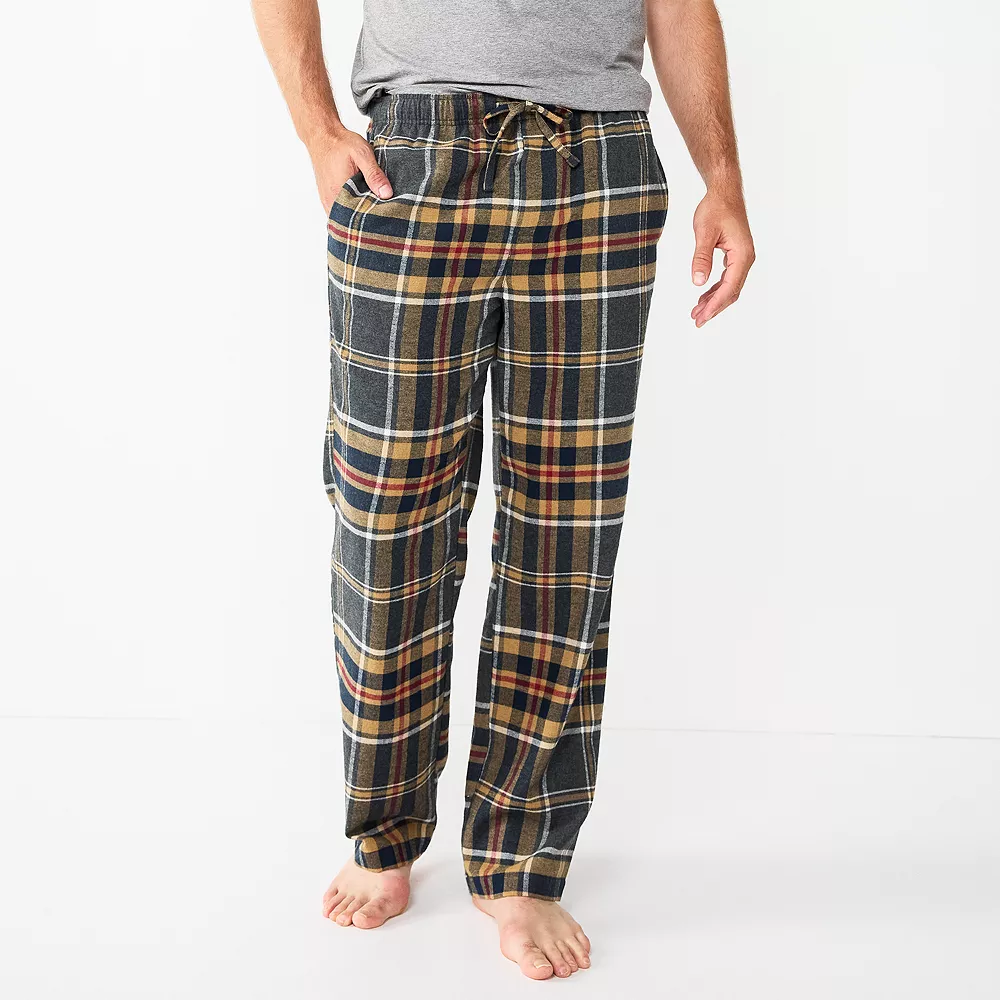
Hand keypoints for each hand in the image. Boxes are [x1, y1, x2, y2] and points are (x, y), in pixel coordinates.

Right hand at [308, 125, 392, 213]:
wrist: (322, 136)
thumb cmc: (340, 143)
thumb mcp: (362, 154)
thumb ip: (374, 174)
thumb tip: (387, 194)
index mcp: (340, 192)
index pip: (360, 216)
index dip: (375, 217)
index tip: (387, 213)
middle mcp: (331, 201)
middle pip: (354, 220)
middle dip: (368, 217)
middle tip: (383, 211)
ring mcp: (328, 203)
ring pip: (347, 218)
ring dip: (360, 214)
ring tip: (373, 206)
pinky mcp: (327, 201)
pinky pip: (341, 213)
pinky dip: (352, 210)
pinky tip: (361, 202)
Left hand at [690, 189, 754, 327]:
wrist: (725, 192)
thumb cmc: (716, 208)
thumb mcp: (704, 232)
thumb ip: (701, 258)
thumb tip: (698, 282)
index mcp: (742, 255)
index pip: (729, 287)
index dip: (715, 304)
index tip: (701, 317)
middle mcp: (746, 259)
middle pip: (732, 292)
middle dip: (714, 308)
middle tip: (697, 321)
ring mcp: (742, 258)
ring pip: (729, 287)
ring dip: (714, 301)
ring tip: (697, 312)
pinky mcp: (736, 256)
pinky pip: (727, 279)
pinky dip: (715, 290)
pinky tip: (703, 297)